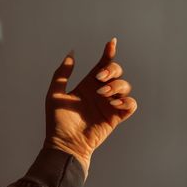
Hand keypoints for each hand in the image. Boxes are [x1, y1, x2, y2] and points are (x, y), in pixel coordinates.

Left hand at [43, 38, 137, 179]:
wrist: (65, 143)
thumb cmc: (58, 121)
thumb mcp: (55, 94)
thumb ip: (62, 74)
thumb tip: (72, 54)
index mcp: (88, 85)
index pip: (102, 65)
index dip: (108, 53)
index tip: (111, 43)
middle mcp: (101, 92)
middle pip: (117, 72)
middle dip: (112, 70)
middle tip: (100, 78)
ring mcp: (109, 104)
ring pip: (125, 86)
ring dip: (117, 86)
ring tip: (103, 94)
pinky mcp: (116, 117)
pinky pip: (131, 105)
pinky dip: (127, 101)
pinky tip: (114, 103)